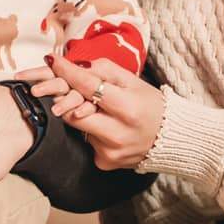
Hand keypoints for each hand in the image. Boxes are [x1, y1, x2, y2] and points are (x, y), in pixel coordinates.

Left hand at [44, 55, 162, 170]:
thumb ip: (104, 70)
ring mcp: (109, 151)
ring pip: (78, 126)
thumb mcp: (133, 81)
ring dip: (81, 113)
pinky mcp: (104, 162)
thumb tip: (75, 65)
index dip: (68, 72)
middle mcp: (117, 134)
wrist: (171, 139)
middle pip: (73, 111)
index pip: (89, 87)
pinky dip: (91, 130)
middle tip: (60, 87)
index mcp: (128, 109)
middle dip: (64, 96)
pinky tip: (107, 128)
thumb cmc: (152, 106)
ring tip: (101, 110)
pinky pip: (86, 140)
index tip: (52, 61)